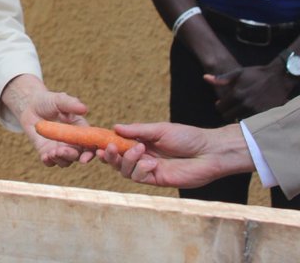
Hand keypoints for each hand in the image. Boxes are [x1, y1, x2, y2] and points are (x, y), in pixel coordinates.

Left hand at [0, 74, 91, 166]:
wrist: (30, 105)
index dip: (89, 153)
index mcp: (81, 131)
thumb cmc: (49, 101)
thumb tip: (84, 108)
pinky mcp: (46, 151)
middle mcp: (73, 143)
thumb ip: (71, 104)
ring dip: (60, 159)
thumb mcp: (60, 100)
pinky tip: (45, 157)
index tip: (85, 158)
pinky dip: (48, 161)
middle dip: (71, 156)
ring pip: (65, 161)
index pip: (90, 145)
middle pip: (77, 156)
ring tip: (52, 152)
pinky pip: (50, 162)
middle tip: (61, 150)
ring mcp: (59, 148)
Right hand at [97, 122, 250, 188]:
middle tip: (109, 148)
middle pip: (116, 161)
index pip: (117, 145)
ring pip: (125, 171)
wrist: (209, 152)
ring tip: (140, 150)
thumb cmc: (187, 137)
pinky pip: (139, 178)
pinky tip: (151, 163)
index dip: (105, 145)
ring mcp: (148, 169)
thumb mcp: (159, 129)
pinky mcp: (157, 180)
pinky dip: (141, 170)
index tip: (97, 142)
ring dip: (127, 161)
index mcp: (140, 142)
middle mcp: (142, 157)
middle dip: (109, 156)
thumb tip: (114, 127)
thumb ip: (137, 130)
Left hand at [206, 64, 292, 120]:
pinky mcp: (265, 114)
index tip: (222, 104)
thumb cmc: (256, 74)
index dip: (220, 106)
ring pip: (240, 120)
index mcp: (236, 94)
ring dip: (238, 116)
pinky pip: (252, 121)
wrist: (279, 77)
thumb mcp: (238, 73)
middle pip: (228, 116)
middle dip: (227, 113)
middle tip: (231, 109)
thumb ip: (222, 79)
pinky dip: (250, 118)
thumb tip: (205, 78)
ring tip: (241, 110)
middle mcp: (245, 104)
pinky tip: (250, 112)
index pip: (220, 108)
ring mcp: (256, 111)